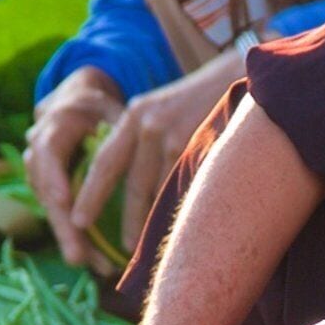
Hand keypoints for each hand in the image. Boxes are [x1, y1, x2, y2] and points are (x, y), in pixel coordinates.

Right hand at [24, 68, 127, 267]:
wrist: (78, 102)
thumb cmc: (105, 109)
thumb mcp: (114, 112)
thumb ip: (120, 133)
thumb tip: (144, 158)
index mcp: (56, 123)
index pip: (48, 151)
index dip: (53, 177)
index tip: (63, 202)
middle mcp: (39, 148)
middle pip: (45, 191)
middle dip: (62, 227)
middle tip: (78, 257)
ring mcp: (39, 171)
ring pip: (51, 209)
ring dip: (71, 238)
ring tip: (96, 266)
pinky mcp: (46, 188)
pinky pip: (59, 214)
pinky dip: (76, 235)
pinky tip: (95, 259)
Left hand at [71, 45, 248, 266]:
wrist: (245, 76)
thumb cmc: (204, 101)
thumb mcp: (166, 112)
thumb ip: (146, 141)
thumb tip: (134, 188)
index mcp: (135, 115)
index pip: (106, 161)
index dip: (91, 194)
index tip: (79, 221)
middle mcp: (148, 123)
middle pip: (131, 182)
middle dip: (126, 219)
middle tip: (118, 248)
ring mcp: (175, 134)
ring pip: (160, 190)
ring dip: (152, 220)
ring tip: (148, 246)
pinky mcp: (200, 143)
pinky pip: (186, 185)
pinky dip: (182, 206)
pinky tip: (184, 225)